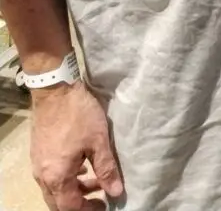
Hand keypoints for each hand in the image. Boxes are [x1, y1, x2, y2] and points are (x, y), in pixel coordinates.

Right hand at [30, 82, 123, 210]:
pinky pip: (50, 175)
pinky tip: (81, 164)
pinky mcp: (38, 151)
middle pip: (58, 202)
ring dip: (73, 188)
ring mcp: (38, 163)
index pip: (70, 207)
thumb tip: (115, 192)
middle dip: (78, 202)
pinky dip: (66, 176)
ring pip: (54, 188)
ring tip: (94, 178)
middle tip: (98, 196)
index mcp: (57, 176)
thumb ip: (106, 169)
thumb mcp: (98, 141)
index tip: (104, 204)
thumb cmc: (78, 115)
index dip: (88, 209)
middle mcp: (43, 175)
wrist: (55, 89)